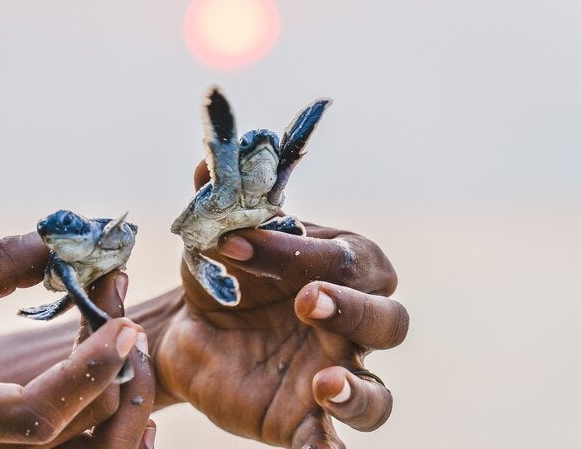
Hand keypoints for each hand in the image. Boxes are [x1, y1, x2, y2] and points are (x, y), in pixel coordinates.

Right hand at [0, 234, 152, 447]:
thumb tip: (55, 242)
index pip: (38, 412)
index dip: (90, 368)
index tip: (122, 320)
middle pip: (78, 420)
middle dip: (110, 351)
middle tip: (109, 280)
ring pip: (82, 432)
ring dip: (109, 368)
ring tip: (107, 303)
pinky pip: (66, 429)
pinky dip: (93, 388)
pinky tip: (104, 348)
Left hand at [151, 163, 409, 447]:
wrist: (192, 332)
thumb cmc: (224, 276)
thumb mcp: (215, 239)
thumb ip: (220, 202)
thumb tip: (208, 160)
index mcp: (340, 269)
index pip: (343, 257)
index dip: (295, 251)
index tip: (235, 246)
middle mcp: (350, 325)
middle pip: (389, 321)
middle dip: (353, 309)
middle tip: (307, 302)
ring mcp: (334, 376)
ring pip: (378, 396)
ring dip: (359, 392)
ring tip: (326, 384)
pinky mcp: (305, 422)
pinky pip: (330, 443)